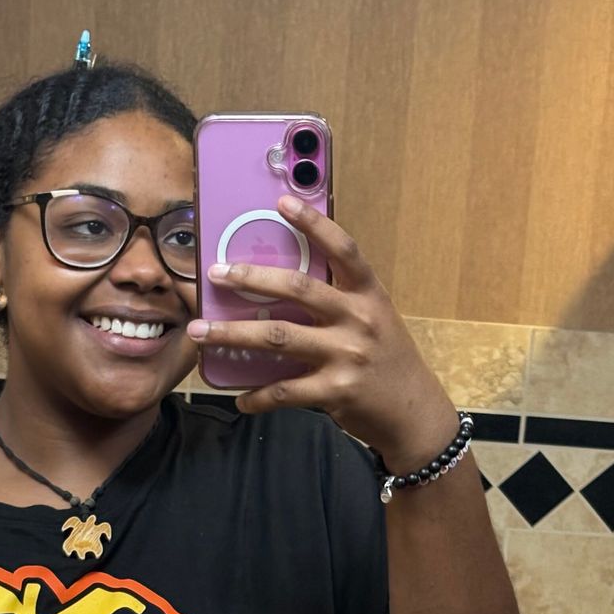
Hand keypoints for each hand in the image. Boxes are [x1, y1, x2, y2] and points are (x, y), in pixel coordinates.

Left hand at [185, 194, 459, 469]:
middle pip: (297, 289)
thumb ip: (339, 301)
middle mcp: (358, 319)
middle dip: (251, 278)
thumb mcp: (374, 320)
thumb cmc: (386, 361)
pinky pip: (284, 392)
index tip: (281, 201)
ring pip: (278, 338)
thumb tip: (283, 288)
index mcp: (368, 294)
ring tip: (201, 331)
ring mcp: (346, 355)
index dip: (313, 223)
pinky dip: (257, 396)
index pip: (343, 248)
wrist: (413, 412)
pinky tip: (241, 398)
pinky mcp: (335, 391)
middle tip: (216, 274)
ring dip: (233, 334)